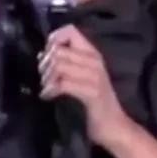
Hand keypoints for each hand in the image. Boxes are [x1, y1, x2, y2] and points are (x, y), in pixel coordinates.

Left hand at [38, 25, 130, 144]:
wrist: (114, 127)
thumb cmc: (94, 103)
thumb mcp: (80, 76)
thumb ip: (65, 62)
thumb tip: (42, 54)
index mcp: (92, 54)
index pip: (70, 30)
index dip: (54, 39)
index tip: (48, 55)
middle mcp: (95, 61)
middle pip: (59, 50)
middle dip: (45, 64)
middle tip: (44, 78)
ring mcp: (94, 77)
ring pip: (59, 65)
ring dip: (46, 78)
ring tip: (46, 88)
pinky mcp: (91, 93)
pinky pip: (63, 84)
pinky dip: (50, 90)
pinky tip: (48, 97)